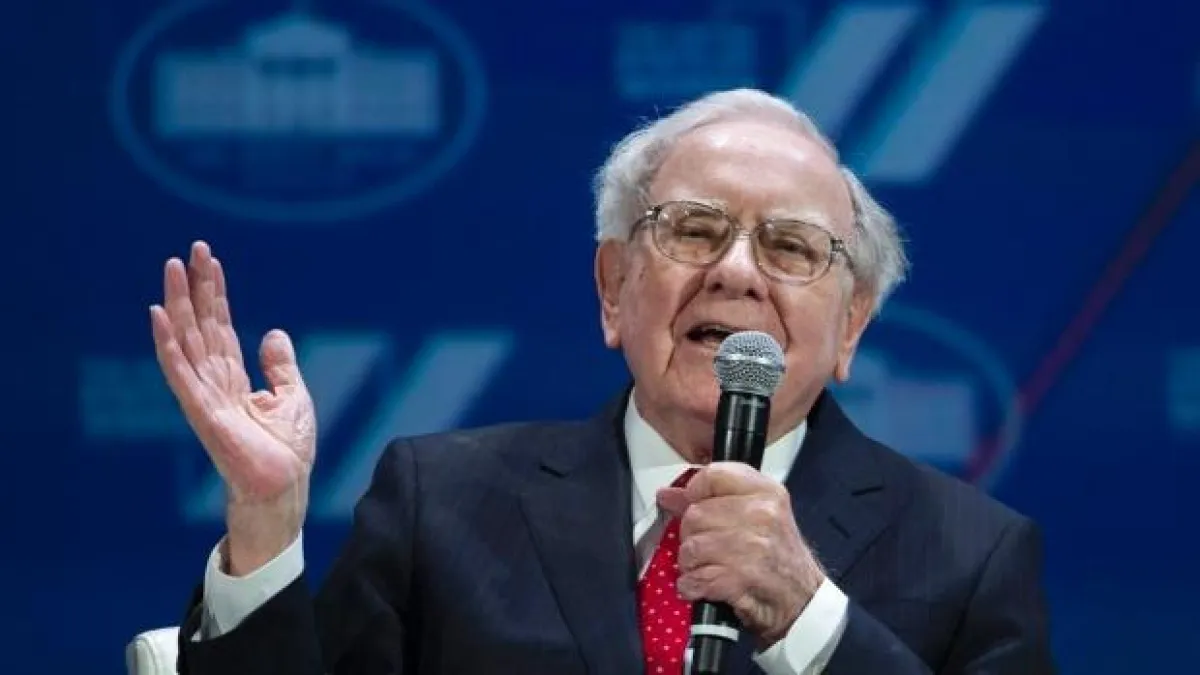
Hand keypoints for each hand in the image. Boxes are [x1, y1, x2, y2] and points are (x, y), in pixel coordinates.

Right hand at [150, 241, 316, 574]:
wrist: (282, 488)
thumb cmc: (287, 451)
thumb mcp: (293, 396)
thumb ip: (279, 364)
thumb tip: (273, 332)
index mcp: (235, 378)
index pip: (221, 327)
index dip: (216, 293)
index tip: (209, 260)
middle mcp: (214, 381)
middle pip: (200, 325)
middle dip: (194, 288)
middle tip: (188, 251)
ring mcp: (204, 394)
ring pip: (187, 339)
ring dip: (177, 304)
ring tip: (171, 269)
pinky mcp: (201, 410)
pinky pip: (180, 371)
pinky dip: (168, 344)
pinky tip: (159, 317)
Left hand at [657, 462, 824, 648]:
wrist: (801, 600)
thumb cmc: (778, 557)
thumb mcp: (757, 515)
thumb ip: (712, 500)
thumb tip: (668, 495)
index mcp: (766, 492)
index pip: (712, 475)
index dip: (695, 492)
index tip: (696, 505)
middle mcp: (760, 515)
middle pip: (694, 514)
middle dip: (693, 535)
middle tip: (710, 547)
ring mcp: (749, 547)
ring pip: (690, 547)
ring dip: (692, 564)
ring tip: (710, 567)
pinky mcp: (737, 578)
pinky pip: (692, 578)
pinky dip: (692, 586)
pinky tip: (706, 586)